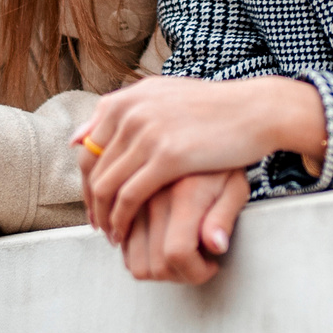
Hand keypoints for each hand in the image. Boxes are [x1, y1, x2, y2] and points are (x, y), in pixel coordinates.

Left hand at [73, 74, 323, 244]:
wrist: (255, 110)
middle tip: (98, 224)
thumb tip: (77, 138)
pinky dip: (121, 219)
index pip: (87, 146)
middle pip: (91, 168)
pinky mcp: (167, 157)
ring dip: (104, 216)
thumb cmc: (214, 109)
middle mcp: (130, 112)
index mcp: (127, 98)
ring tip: (113, 234)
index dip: (85, 180)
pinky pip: (129, 196)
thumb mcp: (163, 98)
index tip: (92, 202)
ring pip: (106, 185)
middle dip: (91, 202)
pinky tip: (125, 233)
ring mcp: (147, 133)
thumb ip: (122, 114)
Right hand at [119, 168, 249, 284]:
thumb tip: (216, 247)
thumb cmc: (224, 160)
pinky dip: (136, 250)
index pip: (177, 254)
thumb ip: (224, 217)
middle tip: (196, 264)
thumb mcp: (236, 186)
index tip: (211, 266)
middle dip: (178, 276)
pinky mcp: (122, 194)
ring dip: (154, 268)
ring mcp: (133, 196)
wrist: (203, 126)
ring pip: (131, 258)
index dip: (196, 272)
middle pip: (152, 265)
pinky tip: (158, 240)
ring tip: (176, 254)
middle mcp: (153, 193)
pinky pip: (121, 239)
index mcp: (184, 193)